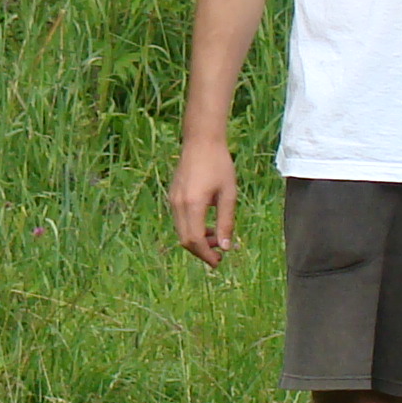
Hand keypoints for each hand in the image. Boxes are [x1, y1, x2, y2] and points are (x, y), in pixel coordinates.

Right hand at [167, 139, 239, 268]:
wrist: (201, 141)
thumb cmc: (219, 164)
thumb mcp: (228, 194)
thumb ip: (226, 222)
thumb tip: (226, 247)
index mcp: (193, 204)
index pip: (195, 240)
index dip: (206, 255)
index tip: (219, 261)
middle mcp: (178, 204)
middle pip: (185, 239)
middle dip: (201, 251)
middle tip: (219, 255)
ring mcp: (173, 200)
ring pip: (181, 231)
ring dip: (197, 240)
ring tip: (216, 238)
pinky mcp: (173, 196)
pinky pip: (180, 220)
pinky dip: (192, 228)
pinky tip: (207, 224)